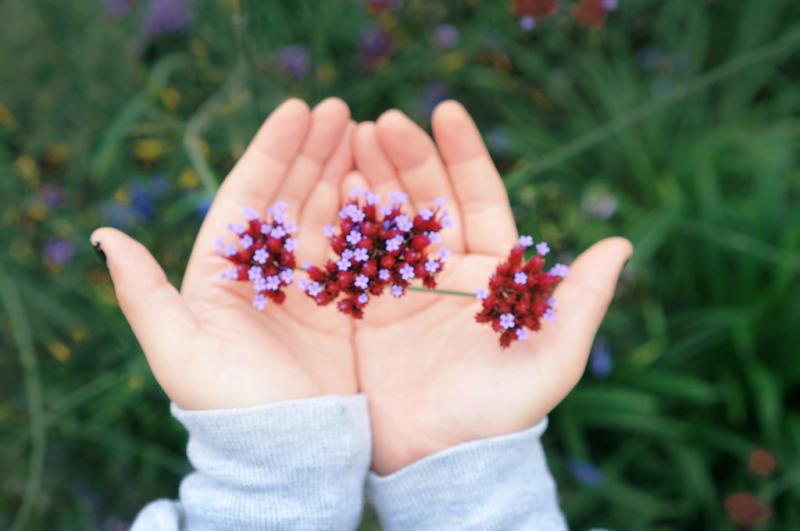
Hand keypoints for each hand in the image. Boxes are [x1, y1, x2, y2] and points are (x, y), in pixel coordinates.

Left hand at [92, 98, 357, 409]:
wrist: (284, 451)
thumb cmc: (228, 402)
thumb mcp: (177, 348)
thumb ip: (143, 291)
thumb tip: (104, 234)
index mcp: (223, 272)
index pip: (247, 195)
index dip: (272, 151)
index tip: (298, 109)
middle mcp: (266, 272)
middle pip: (290, 195)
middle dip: (313, 150)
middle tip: (340, 109)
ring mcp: (309, 286)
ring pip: (326, 214)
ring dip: (343, 172)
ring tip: (366, 132)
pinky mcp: (346, 306)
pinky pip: (359, 249)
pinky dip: (370, 216)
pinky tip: (383, 185)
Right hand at [348, 101, 632, 473]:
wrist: (440, 460)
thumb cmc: (501, 411)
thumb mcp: (550, 356)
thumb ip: (580, 301)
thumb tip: (623, 243)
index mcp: (493, 271)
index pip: (479, 197)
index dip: (463, 154)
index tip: (444, 111)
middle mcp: (447, 270)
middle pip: (427, 198)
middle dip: (407, 156)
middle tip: (380, 121)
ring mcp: (403, 286)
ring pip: (388, 218)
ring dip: (372, 176)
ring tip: (350, 138)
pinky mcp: (365, 308)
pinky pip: (353, 255)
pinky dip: (343, 221)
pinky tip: (330, 188)